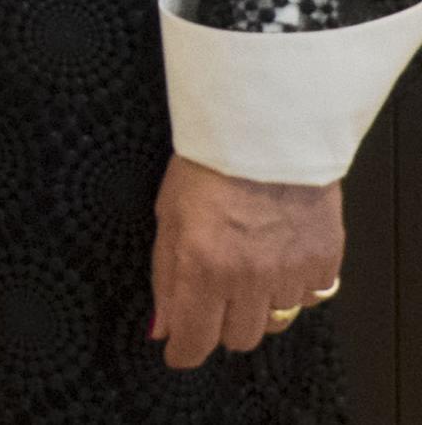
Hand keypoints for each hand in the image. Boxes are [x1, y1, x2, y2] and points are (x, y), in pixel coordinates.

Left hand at [151, 155, 339, 366]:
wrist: (265, 134)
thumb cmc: (207, 168)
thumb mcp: (168, 217)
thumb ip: (165, 277)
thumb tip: (163, 328)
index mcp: (203, 266)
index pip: (195, 338)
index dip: (184, 351)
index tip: (178, 350)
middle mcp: (249, 277)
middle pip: (239, 338)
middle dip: (221, 325)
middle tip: (214, 295)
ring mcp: (290, 271)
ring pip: (276, 321)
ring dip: (259, 305)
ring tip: (249, 266)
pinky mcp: (323, 261)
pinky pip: (311, 296)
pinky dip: (295, 285)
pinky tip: (281, 256)